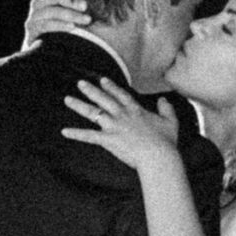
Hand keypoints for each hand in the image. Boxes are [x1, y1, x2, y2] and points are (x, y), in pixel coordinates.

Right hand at [22, 0, 90, 49]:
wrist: (48, 51)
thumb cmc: (68, 26)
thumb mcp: (72, 10)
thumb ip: (80, 1)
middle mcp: (38, 2)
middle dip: (70, 0)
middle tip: (85, 6)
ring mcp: (34, 16)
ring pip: (50, 11)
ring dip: (70, 14)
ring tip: (87, 19)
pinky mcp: (32, 29)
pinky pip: (46, 25)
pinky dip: (60, 25)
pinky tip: (72, 27)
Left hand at [62, 77, 179, 169]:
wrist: (158, 155)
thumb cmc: (166, 141)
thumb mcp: (171, 122)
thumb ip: (167, 109)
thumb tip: (163, 100)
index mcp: (135, 110)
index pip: (121, 95)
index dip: (111, 87)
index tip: (102, 79)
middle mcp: (122, 115)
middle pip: (103, 99)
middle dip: (91, 90)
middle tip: (80, 83)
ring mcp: (113, 126)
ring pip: (93, 112)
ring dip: (79, 105)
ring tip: (67, 99)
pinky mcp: (108, 139)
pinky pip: (88, 136)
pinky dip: (76, 134)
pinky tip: (64, 131)